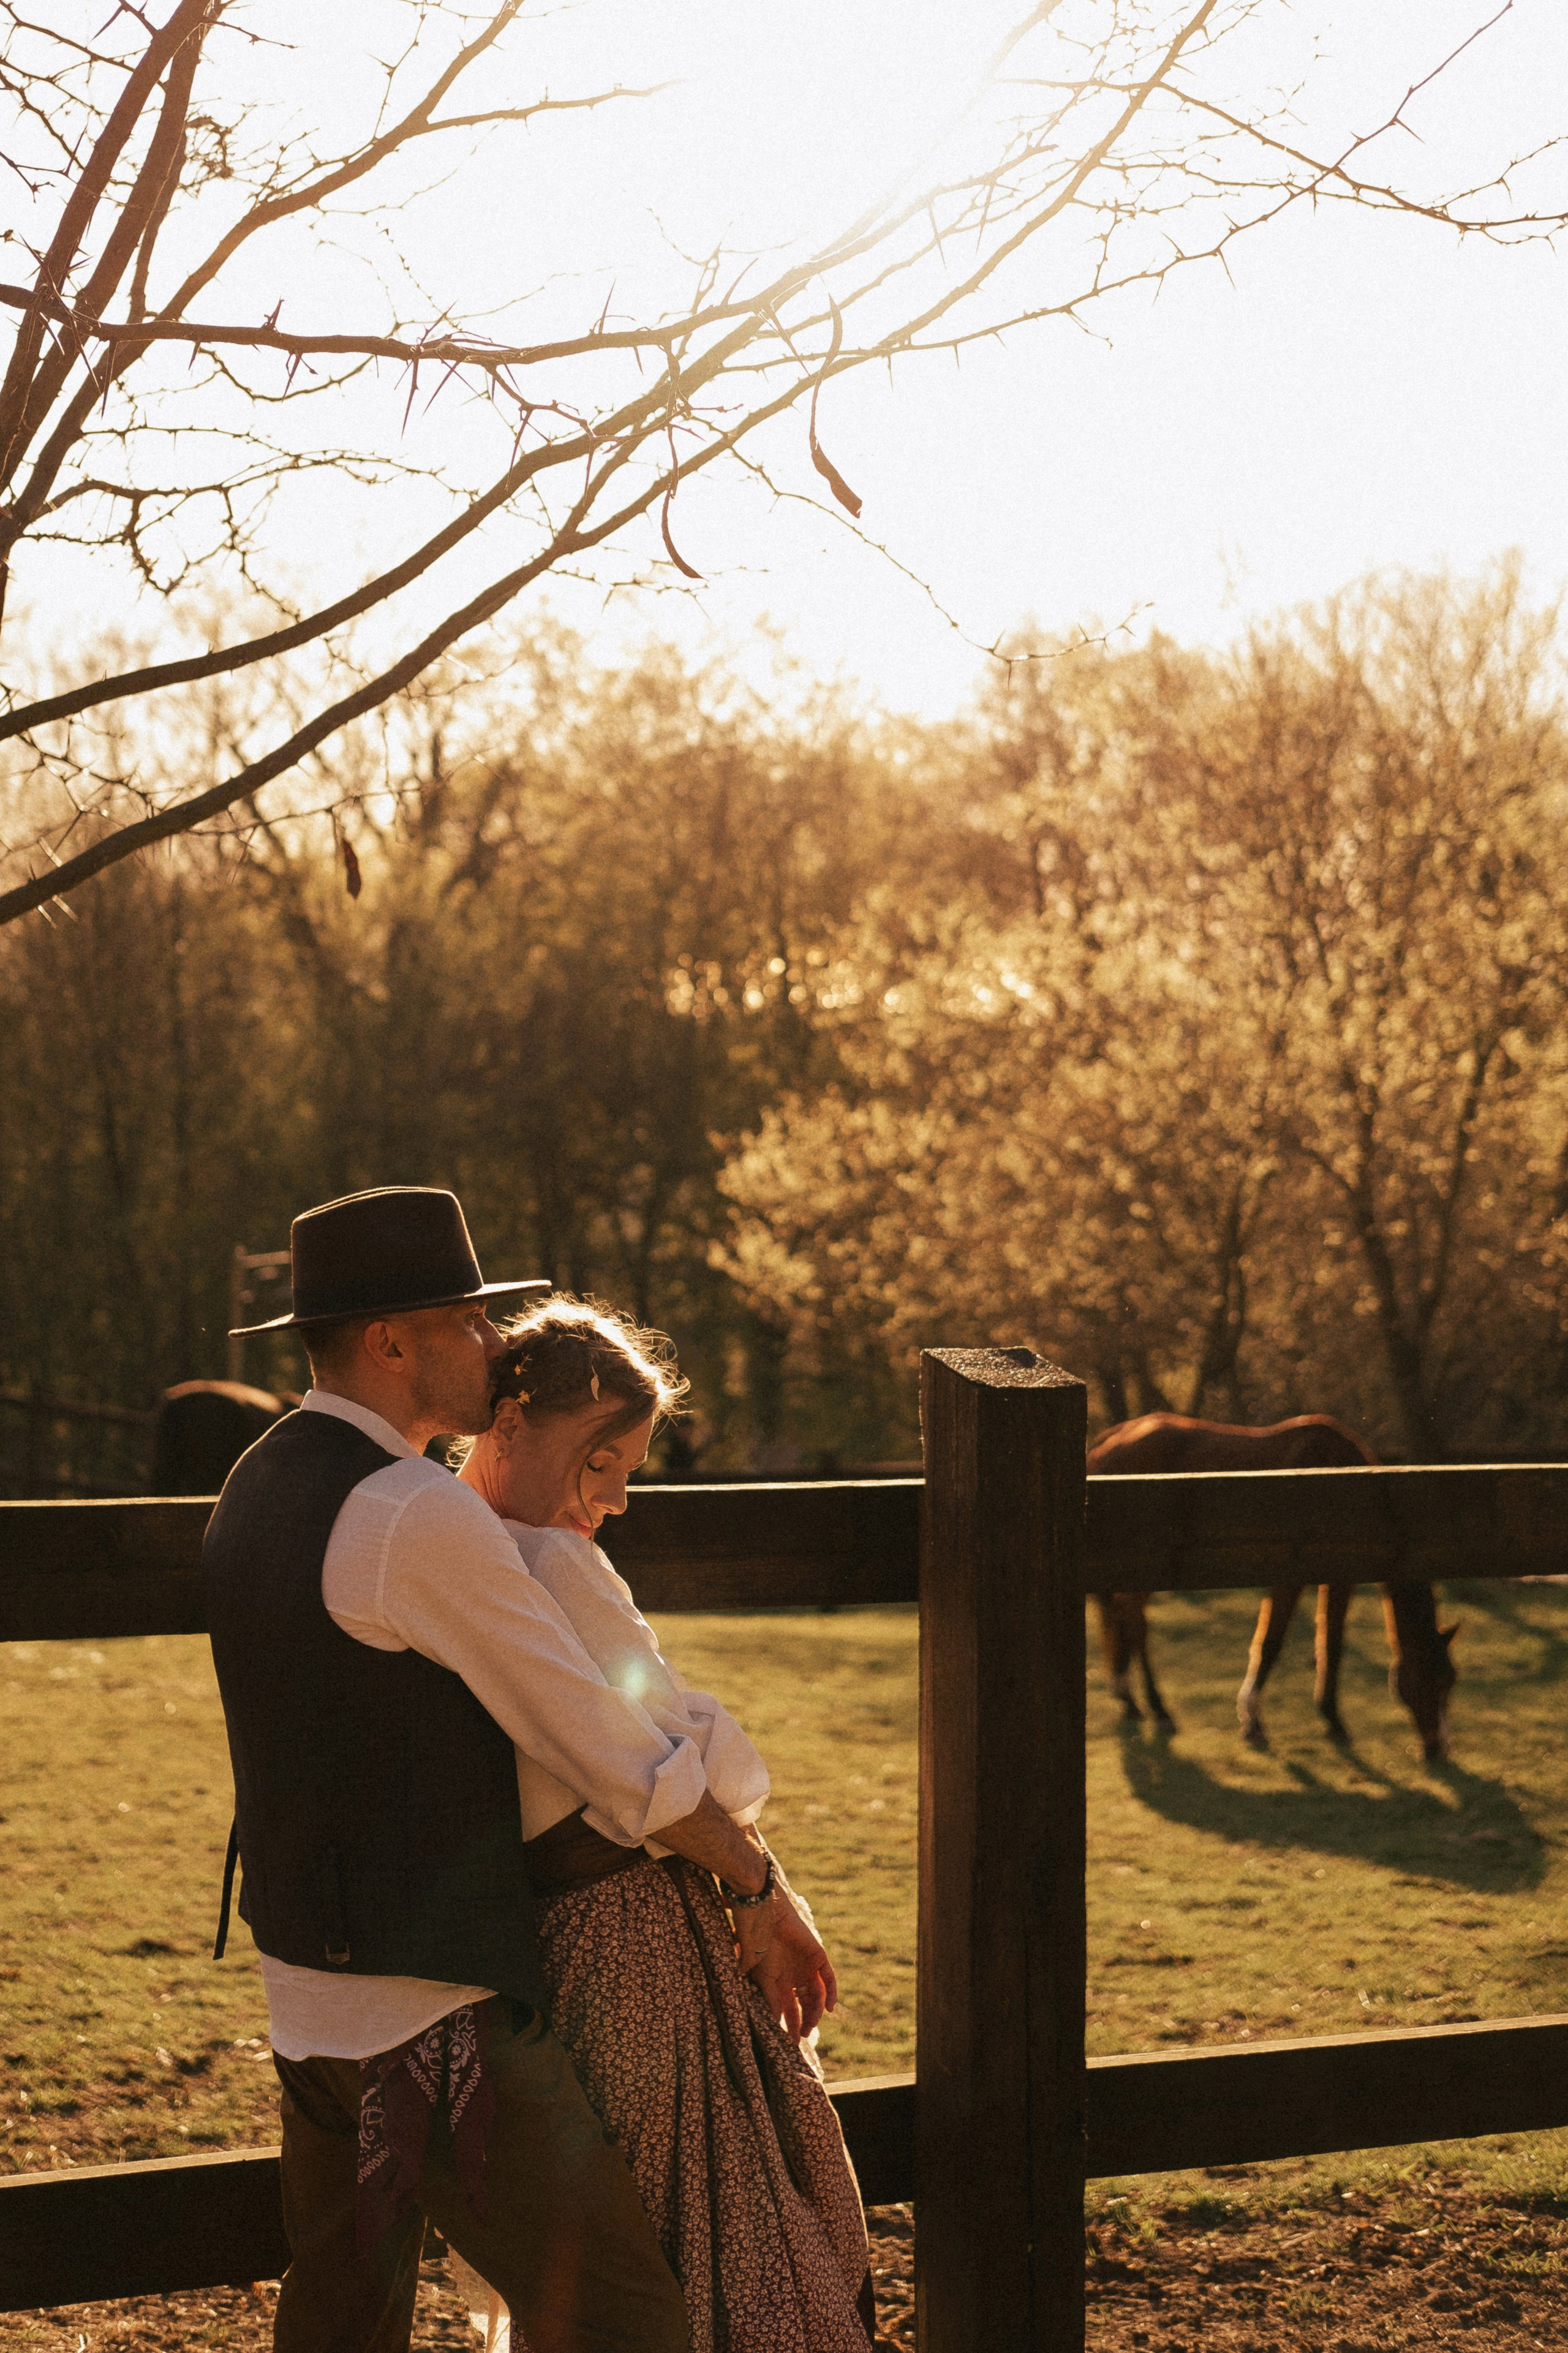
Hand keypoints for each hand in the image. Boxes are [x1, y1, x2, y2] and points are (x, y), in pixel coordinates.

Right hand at [734, 1886, 837, 2038]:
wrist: (764, 1911)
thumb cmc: (754, 1940)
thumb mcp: (758, 1973)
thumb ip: (766, 1997)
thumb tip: (769, 2022)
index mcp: (774, 1980)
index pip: (783, 2009)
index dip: (786, 2026)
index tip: (786, 2044)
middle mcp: (791, 1975)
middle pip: (801, 2006)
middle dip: (801, 2024)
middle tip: (800, 2040)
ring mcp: (805, 1966)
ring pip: (815, 1996)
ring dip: (814, 2013)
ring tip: (810, 2028)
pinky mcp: (817, 1955)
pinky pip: (829, 1978)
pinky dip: (831, 1993)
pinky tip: (828, 2009)